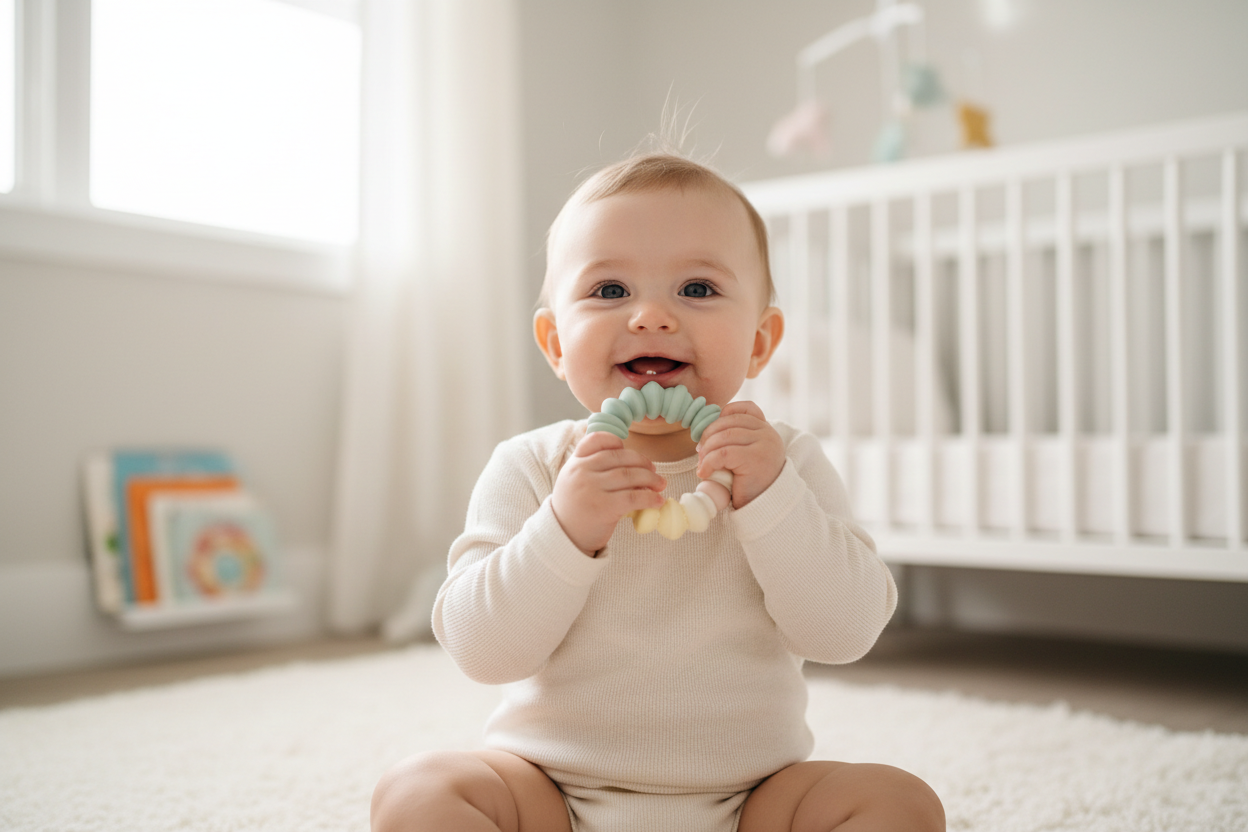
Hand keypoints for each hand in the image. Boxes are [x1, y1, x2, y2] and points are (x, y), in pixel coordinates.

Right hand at [552, 431, 666, 554]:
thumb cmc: (574, 510)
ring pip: (630, 475)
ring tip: (660, 484)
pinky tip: (658, 501)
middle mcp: (582, 472)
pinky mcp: (605, 507)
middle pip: (620, 457)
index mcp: (575, 463)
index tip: (626, 449)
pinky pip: (634, 497)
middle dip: (642, 462)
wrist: (564, 538)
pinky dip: (650, 498)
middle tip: (653, 470)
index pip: (595, 440)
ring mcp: (593, 488)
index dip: (614, 442)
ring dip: (651, 479)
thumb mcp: (573, 482)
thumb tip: (630, 465)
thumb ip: (591, 468)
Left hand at [695, 401, 783, 508]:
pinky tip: (703, 473)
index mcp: (767, 430)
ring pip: (723, 437)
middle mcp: (768, 433)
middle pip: (729, 422)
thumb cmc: (750, 483)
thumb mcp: (746, 454)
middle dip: (709, 435)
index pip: (745, 408)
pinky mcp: (754, 458)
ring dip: (707, 451)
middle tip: (700, 452)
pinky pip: (722, 454)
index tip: (712, 432)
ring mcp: (763, 444)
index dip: (724, 415)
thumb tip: (705, 429)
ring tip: (702, 464)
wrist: (765, 507)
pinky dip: (708, 462)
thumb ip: (736, 439)